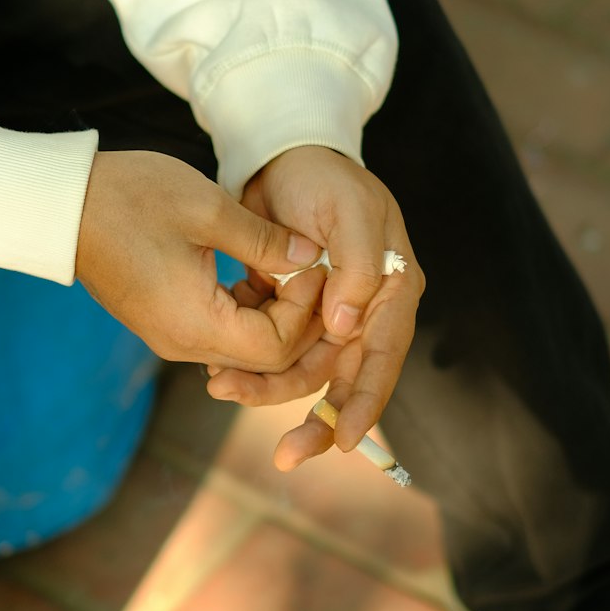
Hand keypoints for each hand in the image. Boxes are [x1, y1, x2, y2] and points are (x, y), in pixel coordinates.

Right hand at [75, 149, 327, 368]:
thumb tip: (310, 257)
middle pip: (264, 361)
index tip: (313, 268)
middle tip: (312, 275)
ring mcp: (170, 337)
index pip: (276, 350)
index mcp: (196, 323)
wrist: (62, 203)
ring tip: (286, 271)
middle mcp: (183, 343)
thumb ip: (265, 241)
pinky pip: (220, 336)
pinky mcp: (163, 323)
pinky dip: (246, 315)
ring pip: (243, 351)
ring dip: (273, 319)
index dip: (306, 314)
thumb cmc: (130, 198)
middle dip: (298, 324)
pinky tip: (253, 277)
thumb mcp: (208, 209)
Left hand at [206, 146, 424, 468]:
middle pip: (344, 379)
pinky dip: (249, 362)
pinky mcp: (290, 309)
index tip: (343, 442)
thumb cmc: (324, 176)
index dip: (365, 402)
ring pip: (301, 370)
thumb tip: (347, 326)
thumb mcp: (347, 211)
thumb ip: (354, 266)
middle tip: (288, 456)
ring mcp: (327, 313)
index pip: (383, 357)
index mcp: (390, 290)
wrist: (280, 154)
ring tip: (225, 392)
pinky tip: (219, 372)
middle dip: (316, 420)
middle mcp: (363, 311)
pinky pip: (272, 349)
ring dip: (267, 387)